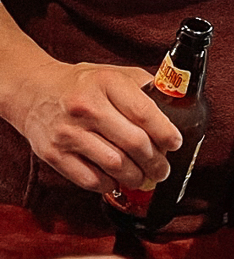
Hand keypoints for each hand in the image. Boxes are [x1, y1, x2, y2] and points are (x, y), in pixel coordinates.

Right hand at [7, 53, 179, 194]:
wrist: (31, 91)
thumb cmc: (80, 84)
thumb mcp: (112, 73)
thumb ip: (144, 86)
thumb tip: (176, 105)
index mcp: (105, 82)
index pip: (144, 112)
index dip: (165, 133)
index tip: (175, 144)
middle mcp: (86, 107)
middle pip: (134, 143)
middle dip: (156, 162)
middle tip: (163, 169)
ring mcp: (68, 132)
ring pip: (115, 165)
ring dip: (136, 177)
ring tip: (144, 177)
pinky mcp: (53, 154)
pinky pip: (90, 179)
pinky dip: (109, 184)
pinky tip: (116, 179)